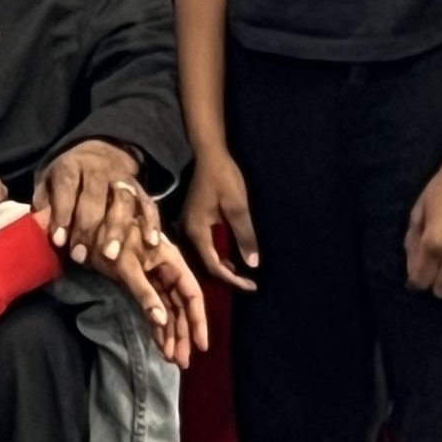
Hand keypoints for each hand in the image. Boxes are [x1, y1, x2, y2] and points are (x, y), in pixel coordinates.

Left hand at [32, 139, 154, 266]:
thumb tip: (38, 227)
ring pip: (123, 201)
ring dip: (117, 229)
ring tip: (110, 255)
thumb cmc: (67, 178)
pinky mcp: (141, 188)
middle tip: (81, 256)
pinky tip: (150, 243)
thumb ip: (44, 203)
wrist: (99, 151)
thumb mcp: (48, 182)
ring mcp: (122, 178)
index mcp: (71, 165)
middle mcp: (98, 169)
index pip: (67, 187)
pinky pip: (149, 204)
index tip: (59, 241)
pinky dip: (151, 223)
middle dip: (87, 228)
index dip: (63, 214)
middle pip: (95, 197)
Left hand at [99, 228, 209, 365]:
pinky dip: (157, 326)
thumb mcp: (125, 265)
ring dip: (171, 334)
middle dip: (183, 335)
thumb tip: (160, 320)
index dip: (198, 321)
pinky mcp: (142, 283)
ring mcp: (155, 278)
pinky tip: (160, 344)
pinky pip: (155, 308)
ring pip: (169, 310)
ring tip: (171, 358)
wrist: (90, 222)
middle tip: (182, 362)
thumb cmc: (111, 238)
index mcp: (172, 262)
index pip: (192, 295)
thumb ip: (144, 292)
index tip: (200, 345)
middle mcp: (168, 272)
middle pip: (182, 308)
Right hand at [182, 145, 260, 292]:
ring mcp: (187, 226)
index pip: (213, 266)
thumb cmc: (224, 178)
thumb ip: (245, 236)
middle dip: (227, 277)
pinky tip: (229, 257)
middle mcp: (187, 232)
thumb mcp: (238, 207)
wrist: (209, 155)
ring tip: (241, 275)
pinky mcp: (192, 221)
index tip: (252, 286)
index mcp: (196, 231)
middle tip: (248, 285)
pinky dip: (217, 255)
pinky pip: (203, 245)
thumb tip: (253, 264)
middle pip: (205, 265)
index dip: (232, 279)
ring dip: (222, 267)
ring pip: (204, 256)